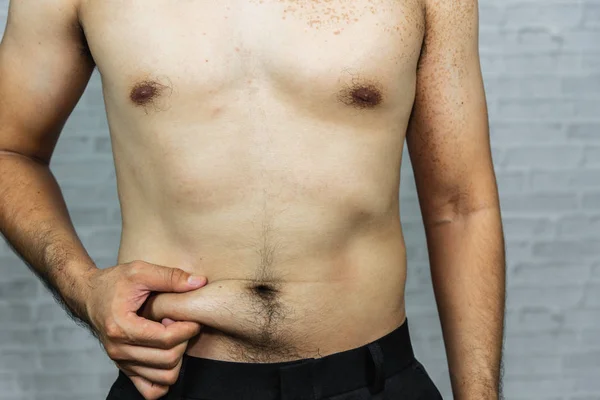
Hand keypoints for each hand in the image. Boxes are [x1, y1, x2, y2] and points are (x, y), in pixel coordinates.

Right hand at [83, 260, 206, 399]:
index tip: (192, 318)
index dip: (187, 329)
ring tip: (173, 338)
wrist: (90, 296)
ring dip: (178, 359)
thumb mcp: (141, 271)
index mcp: (121, 327)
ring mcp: (120, 362)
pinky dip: (165, 378)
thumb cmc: (115, 282)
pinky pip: (151, 390)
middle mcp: (118, 349)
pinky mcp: (125, 369)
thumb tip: (200, 282)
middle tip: (183, 326)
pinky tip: (167, 355)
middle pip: (167, 360)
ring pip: (164, 377)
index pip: (166, 340)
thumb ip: (171, 276)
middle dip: (184, 342)